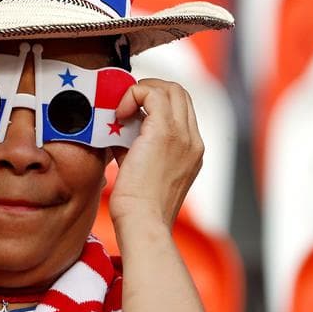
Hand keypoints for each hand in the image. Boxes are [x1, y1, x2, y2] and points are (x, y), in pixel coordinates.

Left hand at [108, 79, 203, 226]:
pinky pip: (152, 95)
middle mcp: (193, 142)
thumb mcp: (142, 169)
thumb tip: (118, 127)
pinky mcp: (164, 133)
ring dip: (142, 91)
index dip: (156, 102)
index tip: (132, 112)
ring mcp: (183, 136)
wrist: (142, 222)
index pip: (181, 110)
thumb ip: (136, 146)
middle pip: (180, 93)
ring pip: (171, 89)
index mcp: (192, 152)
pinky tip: (119, 114)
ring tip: (122, 110)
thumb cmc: (138, 208)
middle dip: (150, 90)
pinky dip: (133, 96)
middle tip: (126, 104)